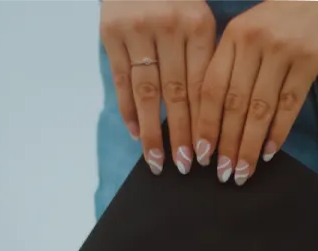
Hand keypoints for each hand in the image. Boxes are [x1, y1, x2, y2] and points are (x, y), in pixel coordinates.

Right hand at [100, 0, 215, 174]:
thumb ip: (203, 59)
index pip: (202, 85)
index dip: (204, 123)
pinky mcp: (111, 35)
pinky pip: (121, 81)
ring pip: (147, 92)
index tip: (206, 152)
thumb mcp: (199, 18)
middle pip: (176, 94)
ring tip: (157, 160)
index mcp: (198, 25)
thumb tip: (207, 115)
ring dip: (152, 131)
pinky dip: (128, 110)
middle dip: (181, 135)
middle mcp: (168, 28)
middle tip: (185, 166)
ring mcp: (136, 32)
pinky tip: (136, 133)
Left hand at [194, 0, 317, 183]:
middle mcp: (253, 42)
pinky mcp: (310, 59)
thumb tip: (223, 113)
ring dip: (250, 146)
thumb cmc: (292, 13)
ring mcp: (282, 50)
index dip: (205, 125)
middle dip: (226, 144)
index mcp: (234, 36)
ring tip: (243, 172)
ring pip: (260, 109)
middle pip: (233, 104)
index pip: (211, 88)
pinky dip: (278, 132)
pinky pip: (289, 104)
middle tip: (222, 173)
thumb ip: (238, 62)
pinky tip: (270, 153)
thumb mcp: (256, 29)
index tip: (201, 154)